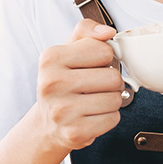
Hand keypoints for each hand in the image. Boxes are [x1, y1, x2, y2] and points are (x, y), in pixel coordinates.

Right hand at [35, 19, 124, 151]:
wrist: (47, 124)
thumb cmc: (61, 84)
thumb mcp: (66, 51)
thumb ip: (86, 32)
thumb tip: (108, 32)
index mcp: (50, 58)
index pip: (103, 50)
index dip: (104, 58)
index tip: (92, 65)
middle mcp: (52, 84)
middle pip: (112, 76)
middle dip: (110, 81)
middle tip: (94, 86)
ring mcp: (62, 110)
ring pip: (115, 99)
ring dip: (110, 100)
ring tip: (92, 100)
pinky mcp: (75, 132)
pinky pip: (113, 119)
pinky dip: (108, 117)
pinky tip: (92, 115)